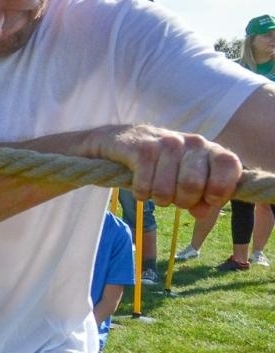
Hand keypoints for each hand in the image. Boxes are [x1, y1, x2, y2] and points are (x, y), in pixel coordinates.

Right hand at [90, 124, 240, 218]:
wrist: (123, 140)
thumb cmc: (163, 165)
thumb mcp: (187, 180)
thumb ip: (203, 198)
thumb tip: (202, 212)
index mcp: (210, 150)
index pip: (229, 165)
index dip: (220, 189)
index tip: (208, 199)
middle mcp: (193, 142)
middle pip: (193, 186)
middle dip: (181, 201)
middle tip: (174, 196)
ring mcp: (168, 144)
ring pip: (165, 190)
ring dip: (158, 199)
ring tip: (155, 188)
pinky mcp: (142, 149)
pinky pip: (144, 186)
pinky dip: (140, 193)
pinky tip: (139, 184)